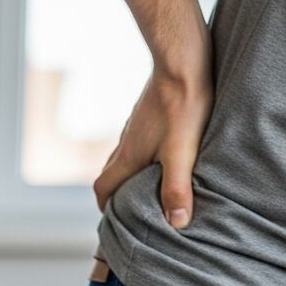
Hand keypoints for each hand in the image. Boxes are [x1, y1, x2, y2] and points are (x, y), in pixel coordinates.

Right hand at [93, 54, 213, 229]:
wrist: (183, 62)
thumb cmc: (184, 107)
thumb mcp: (183, 153)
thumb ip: (177, 188)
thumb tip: (177, 223)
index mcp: (128, 156)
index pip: (102, 188)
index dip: (106, 207)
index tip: (117, 222)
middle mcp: (126, 142)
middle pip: (110, 173)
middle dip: (117, 194)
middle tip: (135, 209)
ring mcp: (137, 126)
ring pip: (125, 156)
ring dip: (133, 173)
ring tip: (154, 186)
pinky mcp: (150, 113)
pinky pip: (140, 140)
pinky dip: (146, 154)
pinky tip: (169, 153)